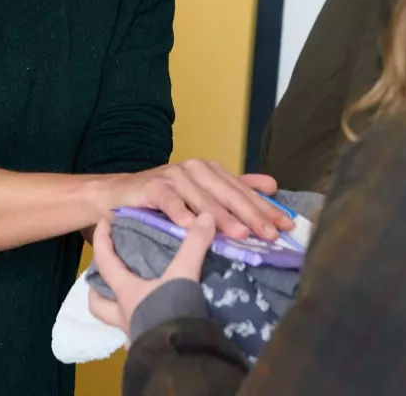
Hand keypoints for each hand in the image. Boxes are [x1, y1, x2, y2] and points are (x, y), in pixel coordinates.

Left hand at [87, 212, 215, 338]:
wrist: (180, 356)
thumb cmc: (171, 311)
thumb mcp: (183, 274)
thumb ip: (194, 245)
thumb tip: (206, 216)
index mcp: (126, 292)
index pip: (105, 261)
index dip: (102, 240)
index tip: (103, 221)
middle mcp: (124, 315)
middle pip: (98, 303)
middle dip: (96, 290)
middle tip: (104, 278)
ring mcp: (134, 335)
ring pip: (115, 323)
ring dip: (118, 311)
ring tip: (132, 300)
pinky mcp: (148, 349)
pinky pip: (139, 337)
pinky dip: (144, 328)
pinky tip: (156, 322)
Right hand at [104, 159, 291, 240]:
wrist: (119, 195)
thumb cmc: (164, 198)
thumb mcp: (203, 194)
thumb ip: (235, 189)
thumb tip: (273, 185)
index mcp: (211, 171)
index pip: (243, 191)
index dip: (265, 209)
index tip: (286, 226)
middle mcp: (195, 169)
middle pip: (228, 195)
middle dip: (251, 215)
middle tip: (269, 234)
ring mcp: (174, 176)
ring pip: (202, 199)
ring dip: (221, 218)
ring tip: (239, 234)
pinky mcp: (152, 186)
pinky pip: (169, 200)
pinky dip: (180, 213)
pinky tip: (190, 228)